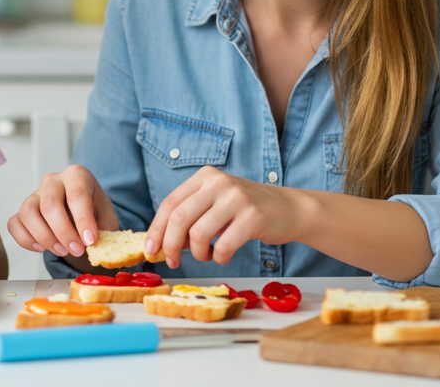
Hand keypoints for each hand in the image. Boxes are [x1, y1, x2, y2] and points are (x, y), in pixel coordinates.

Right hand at [7, 164, 118, 257]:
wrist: (84, 221)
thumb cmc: (96, 217)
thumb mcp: (107, 220)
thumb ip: (103, 230)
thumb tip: (94, 246)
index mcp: (77, 175)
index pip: (77, 194)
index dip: (83, 220)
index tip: (90, 241)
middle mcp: (53, 181)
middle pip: (50, 204)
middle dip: (63, 232)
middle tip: (77, 250)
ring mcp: (35, 195)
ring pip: (28, 212)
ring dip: (44, 237)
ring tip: (62, 251)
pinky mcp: (22, 211)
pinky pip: (15, 224)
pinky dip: (26, 240)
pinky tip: (42, 248)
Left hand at [146, 166, 300, 268]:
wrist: (289, 208)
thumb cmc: (246, 211)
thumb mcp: (215, 204)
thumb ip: (191, 217)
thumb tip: (161, 243)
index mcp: (205, 177)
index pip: (170, 203)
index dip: (156, 229)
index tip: (150, 249)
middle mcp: (219, 182)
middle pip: (179, 218)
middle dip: (170, 245)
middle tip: (172, 261)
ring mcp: (237, 198)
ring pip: (199, 234)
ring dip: (198, 254)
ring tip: (207, 255)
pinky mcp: (253, 216)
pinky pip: (224, 246)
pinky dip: (219, 257)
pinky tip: (224, 254)